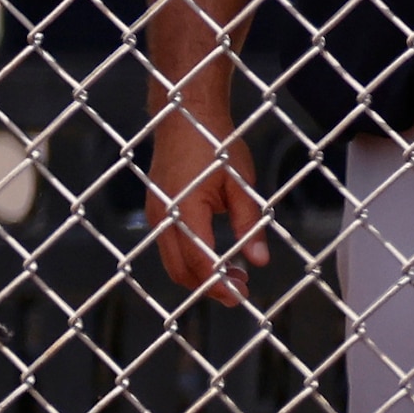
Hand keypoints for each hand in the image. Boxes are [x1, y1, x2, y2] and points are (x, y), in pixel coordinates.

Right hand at [149, 102, 267, 307]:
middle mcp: (162, 216)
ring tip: (232, 272)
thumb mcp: (242, 184)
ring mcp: (155, 213)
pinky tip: (214, 252)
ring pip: (172, 261)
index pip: (199, 262)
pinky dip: (189, 258)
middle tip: (240, 290)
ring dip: (199, 274)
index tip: (241, 297)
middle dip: (208, 287)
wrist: (183, 115)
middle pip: (180, 270)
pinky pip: (169, 245)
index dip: (219, 285)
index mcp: (184, 209)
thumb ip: (250, 224)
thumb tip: (259, 261)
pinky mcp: (156, 208)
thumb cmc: (215, 143)